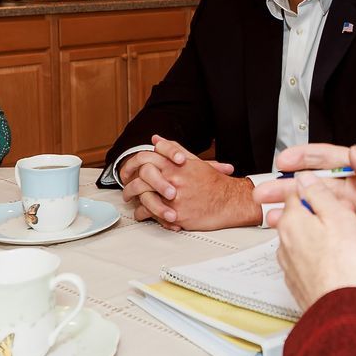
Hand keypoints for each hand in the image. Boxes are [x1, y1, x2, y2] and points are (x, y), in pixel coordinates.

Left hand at [119, 135, 252, 230]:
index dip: (131, 163)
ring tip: (132, 202)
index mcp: (175, 165)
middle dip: (129, 184)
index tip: (128, 169)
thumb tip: (156, 140)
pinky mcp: (176, 214)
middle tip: (126, 188)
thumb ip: (173, 149)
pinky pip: (152, 215)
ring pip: (143, 198)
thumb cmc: (213, 183)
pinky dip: (144, 215)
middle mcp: (172, 179)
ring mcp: (173, 197)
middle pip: (140, 178)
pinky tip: (143, 214)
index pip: (145, 158)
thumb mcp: (194, 161)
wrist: (229, 202)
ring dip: (134, 201)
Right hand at [257, 144, 355, 276]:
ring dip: (296, 214)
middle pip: (317, 189)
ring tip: (270, 215)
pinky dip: (313, 237)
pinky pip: (333, 238)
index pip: (332, 162)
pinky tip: (295, 237)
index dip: (308, 159)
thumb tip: (355, 153)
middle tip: (265, 190)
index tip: (286, 159)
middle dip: (289, 188)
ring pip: (319, 214)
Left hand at [269, 175, 355, 311]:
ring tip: (346, 245)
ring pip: (304, 240)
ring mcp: (290, 264)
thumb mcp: (340, 216)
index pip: (295, 192)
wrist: (344, 309)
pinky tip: (338, 264)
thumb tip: (304, 177)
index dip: (318, 191)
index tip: (333, 198)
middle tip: (346, 222)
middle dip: (320, 216)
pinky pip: (308, 261)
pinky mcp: (298, 282)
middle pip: (300, 217)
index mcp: (292, 221)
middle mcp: (284, 242)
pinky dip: (320, 259)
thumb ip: (320, 194)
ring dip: (320, 238)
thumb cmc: (346, 267)